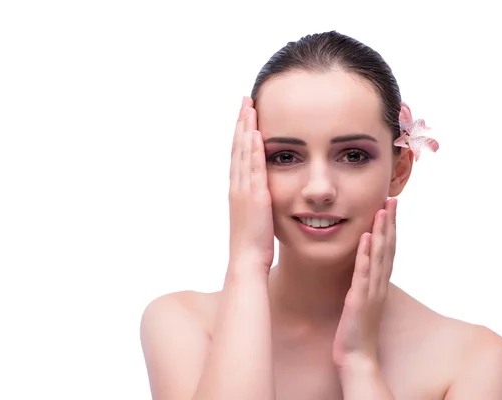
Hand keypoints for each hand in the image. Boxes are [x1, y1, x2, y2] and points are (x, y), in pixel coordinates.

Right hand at [228, 96, 273, 272]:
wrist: (247, 262)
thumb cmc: (254, 244)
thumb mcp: (255, 217)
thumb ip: (257, 201)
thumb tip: (264, 192)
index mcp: (238, 189)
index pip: (239, 154)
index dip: (241, 132)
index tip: (245, 114)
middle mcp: (237, 186)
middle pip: (238, 147)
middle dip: (241, 122)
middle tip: (245, 100)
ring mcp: (243, 190)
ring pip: (243, 152)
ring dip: (246, 128)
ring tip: (249, 106)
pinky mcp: (255, 196)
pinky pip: (253, 167)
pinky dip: (253, 149)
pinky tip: (257, 133)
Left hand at [332, 198, 396, 368]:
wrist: (357, 358)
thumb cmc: (356, 331)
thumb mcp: (361, 301)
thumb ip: (363, 283)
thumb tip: (361, 267)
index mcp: (379, 284)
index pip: (388, 250)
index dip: (390, 228)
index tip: (390, 206)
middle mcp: (379, 284)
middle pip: (388, 248)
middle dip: (390, 222)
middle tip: (392, 198)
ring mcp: (372, 291)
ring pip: (379, 256)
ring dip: (381, 232)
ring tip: (381, 209)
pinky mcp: (360, 300)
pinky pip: (363, 273)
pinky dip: (365, 254)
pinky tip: (366, 237)